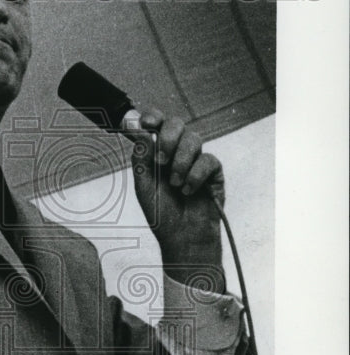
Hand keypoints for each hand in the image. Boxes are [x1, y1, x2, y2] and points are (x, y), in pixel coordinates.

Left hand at [129, 109, 225, 292]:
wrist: (182, 238)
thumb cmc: (162, 214)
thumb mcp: (143, 186)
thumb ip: (141, 159)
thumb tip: (143, 133)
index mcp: (157, 153)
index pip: (157, 125)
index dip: (153, 117)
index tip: (146, 122)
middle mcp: (177, 153)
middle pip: (177, 124)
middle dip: (168, 138)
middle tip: (161, 160)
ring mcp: (196, 161)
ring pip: (194, 139)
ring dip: (181, 161)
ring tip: (175, 184)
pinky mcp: (214, 173)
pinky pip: (208, 160)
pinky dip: (195, 175)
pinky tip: (189, 191)